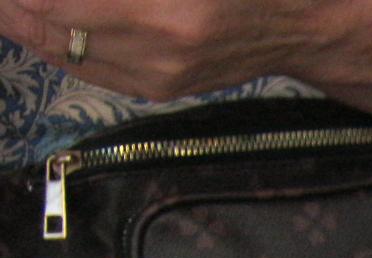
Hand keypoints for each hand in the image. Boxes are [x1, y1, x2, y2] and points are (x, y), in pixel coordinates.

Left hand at [0, 0, 318, 98]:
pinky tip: (34, 21)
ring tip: (11, 6)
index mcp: (163, 5)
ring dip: (23, 18)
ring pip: (60, 45)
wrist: (296, 24)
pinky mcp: (157, 89)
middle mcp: (157, 45)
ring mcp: (156, 74)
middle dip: (17, 3)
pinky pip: (84, 66)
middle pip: (50, 18)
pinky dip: (50, 40)